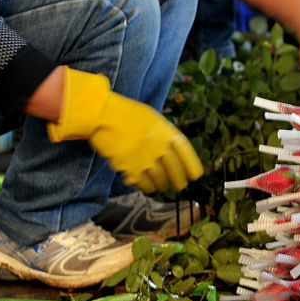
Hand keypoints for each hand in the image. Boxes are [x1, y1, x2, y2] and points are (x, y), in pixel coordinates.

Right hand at [48, 67, 202, 193]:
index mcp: (167, 132)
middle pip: (174, 171)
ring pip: (159, 180)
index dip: (192, 166)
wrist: (103, 115)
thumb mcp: (153, 119)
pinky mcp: (129, 169)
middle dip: (178, 181)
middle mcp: (158, 148)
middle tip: (180, 186)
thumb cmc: (127, 113)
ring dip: (162, 185)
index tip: (196, 175)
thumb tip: (171, 149)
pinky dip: (146, 186)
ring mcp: (144, 159)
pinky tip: (147, 186)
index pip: (186, 153)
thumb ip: (164, 134)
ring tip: (162, 187)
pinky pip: (142, 183)